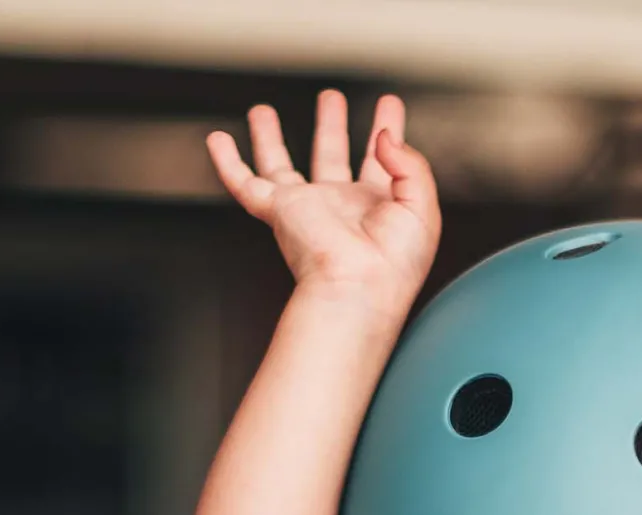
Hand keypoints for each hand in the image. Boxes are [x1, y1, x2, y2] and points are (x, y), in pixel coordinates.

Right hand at [207, 90, 439, 320]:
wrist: (359, 288)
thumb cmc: (394, 264)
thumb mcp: (422, 207)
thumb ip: (410, 163)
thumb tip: (385, 137)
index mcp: (378, 208)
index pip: (381, 161)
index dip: (388, 131)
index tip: (389, 106)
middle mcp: (341, 207)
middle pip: (331, 156)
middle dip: (332, 126)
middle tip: (332, 100)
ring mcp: (307, 208)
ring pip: (282, 166)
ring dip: (272, 139)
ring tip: (263, 113)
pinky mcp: (280, 211)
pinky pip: (245, 184)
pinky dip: (228, 163)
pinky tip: (219, 141)